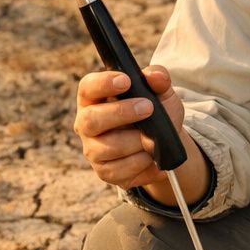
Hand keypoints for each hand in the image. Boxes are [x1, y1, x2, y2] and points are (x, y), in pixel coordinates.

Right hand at [73, 64, 208, 204]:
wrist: (163, 146)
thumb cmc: (154, 114)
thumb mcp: (161, 93)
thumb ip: (158, 79)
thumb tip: (155, 77)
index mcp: (94, 98)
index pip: (88, 87)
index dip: (103, 83)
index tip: (126, 81)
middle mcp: (87, 124)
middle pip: (91, 119)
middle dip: (121, 113)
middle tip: (148, 108)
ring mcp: (93, 149)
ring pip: (108, 147)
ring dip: (137, 141)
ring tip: (154, 138)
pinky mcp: (104, 171)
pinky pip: (121, 169)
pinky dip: (142, 162)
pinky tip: (152, 157)